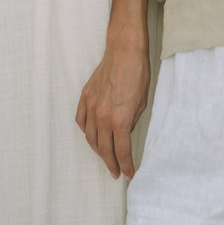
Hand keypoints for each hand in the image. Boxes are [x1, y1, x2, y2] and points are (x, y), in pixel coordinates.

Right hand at [75, 31, 149, 179]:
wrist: (125, 50)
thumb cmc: (138, 73)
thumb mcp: (142, 103)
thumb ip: (131, 122)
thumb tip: (125, 134)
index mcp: (121, 119)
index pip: (122, 151)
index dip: (126, 165)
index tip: (128, 174)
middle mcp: (103, 116)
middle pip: (104, 149)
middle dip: (111, 163)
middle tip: (116, 172)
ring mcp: (91, 107)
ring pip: (91, 138)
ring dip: (98, 150)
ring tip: (106, 156)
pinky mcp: (84, 98)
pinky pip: (81, 122)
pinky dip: (86, 132)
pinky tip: (92, 136)